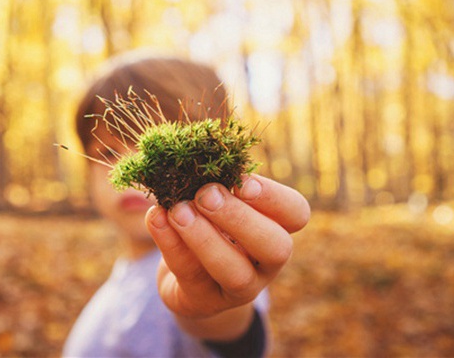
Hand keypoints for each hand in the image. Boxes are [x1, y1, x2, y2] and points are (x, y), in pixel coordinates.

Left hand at [145, 174, 309, 322]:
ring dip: (204, 238)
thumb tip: (191, 153)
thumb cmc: (208, 221)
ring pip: (235, 272)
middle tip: (206, 195)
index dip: (273, 198)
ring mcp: (240, 287)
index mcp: (276, 226)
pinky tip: (158, 218)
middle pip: (275, 247)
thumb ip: (213, 181)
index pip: (295, 213)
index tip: (242, 181)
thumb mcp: (217, 198)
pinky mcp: (205, 301)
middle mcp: (266, 261)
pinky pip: (191, 276)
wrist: (188, 275)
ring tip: (178, 210)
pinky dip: (171, 244)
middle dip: (240, 218)